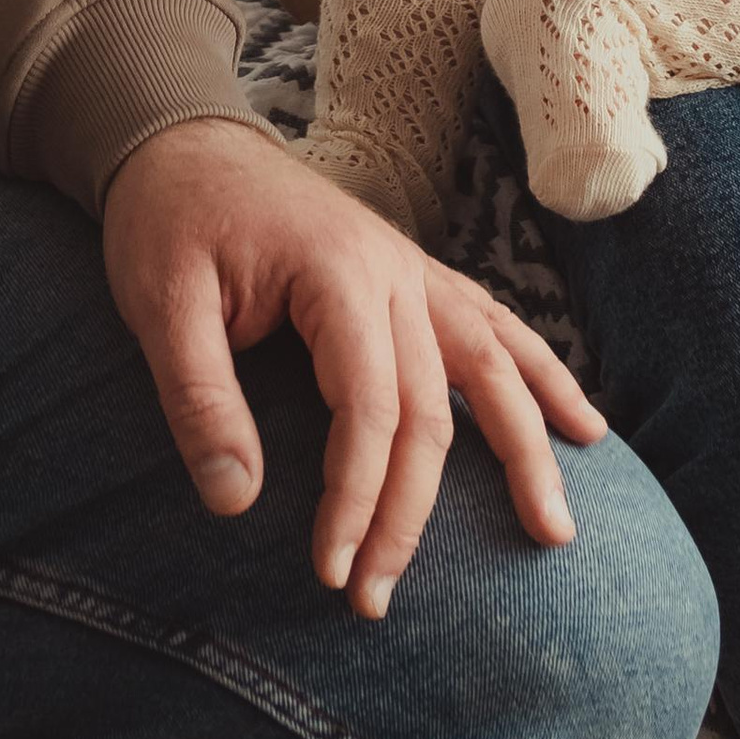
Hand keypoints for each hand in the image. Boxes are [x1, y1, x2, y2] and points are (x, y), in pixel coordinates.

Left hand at [101, 117, 603, 620]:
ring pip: (490, 365)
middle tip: (377, 600)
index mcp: (336, 274)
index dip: (357, 498)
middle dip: (411, 512)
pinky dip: (538, 376)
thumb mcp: (159, 303)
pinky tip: (580, 424)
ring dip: (528, 449)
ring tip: (557, 528)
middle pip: (431, 408)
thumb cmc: (168, 220)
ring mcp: (411, 269)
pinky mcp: (411, 275)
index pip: (371, 409)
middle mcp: (393, 270)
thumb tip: (234, 504)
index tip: (332, 572)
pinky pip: (491, 328)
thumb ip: (197, 399)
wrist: (183, 138)